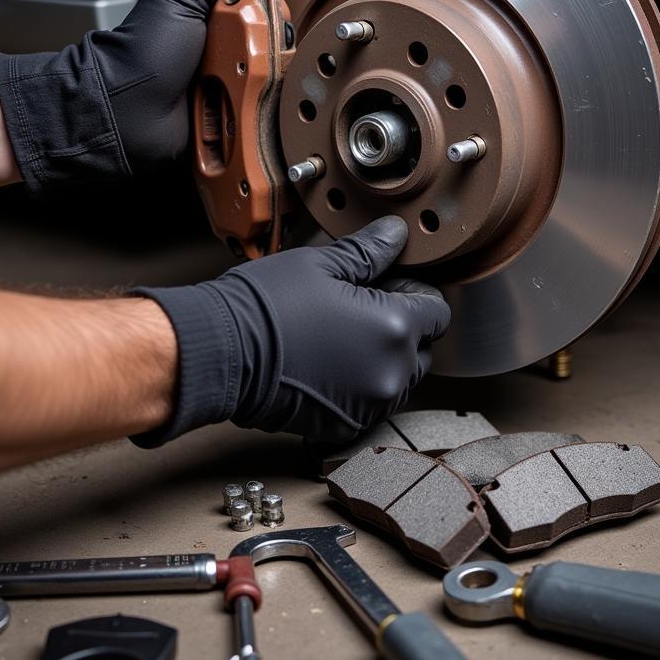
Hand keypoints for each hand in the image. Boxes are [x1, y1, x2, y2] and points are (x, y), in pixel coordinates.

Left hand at [0, 0, 263, 189]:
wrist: (125, 110)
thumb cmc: (143, 53)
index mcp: (220, 18)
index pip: (269, 7)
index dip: (275, 10)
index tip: (270, 15)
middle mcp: (232, 51)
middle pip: (278, 49)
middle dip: (272, 54)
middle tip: (245, 57)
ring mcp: (234, 88)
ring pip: (276, 86)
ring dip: (267, 89)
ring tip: (242, 88)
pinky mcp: (235, 122)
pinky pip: (263, 119)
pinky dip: (260, 117)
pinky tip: (248, 112)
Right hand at [132, 217, 451, 444]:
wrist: (220, 353)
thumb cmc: (265, 306)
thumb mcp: (323, 264)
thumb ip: (370, 252)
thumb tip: (396, 233)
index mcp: (396, 328)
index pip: (438, 312)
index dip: (415, 294)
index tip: (389, 286)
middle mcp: (391, 372)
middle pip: (421, 349)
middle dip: (402, 328)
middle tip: (360, 308)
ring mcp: (369, 404)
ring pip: (397, 379)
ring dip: (382, 359)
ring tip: (340, 336)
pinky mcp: (344, 425)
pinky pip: (369, 403)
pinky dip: (358, 386)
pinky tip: (328, 363)